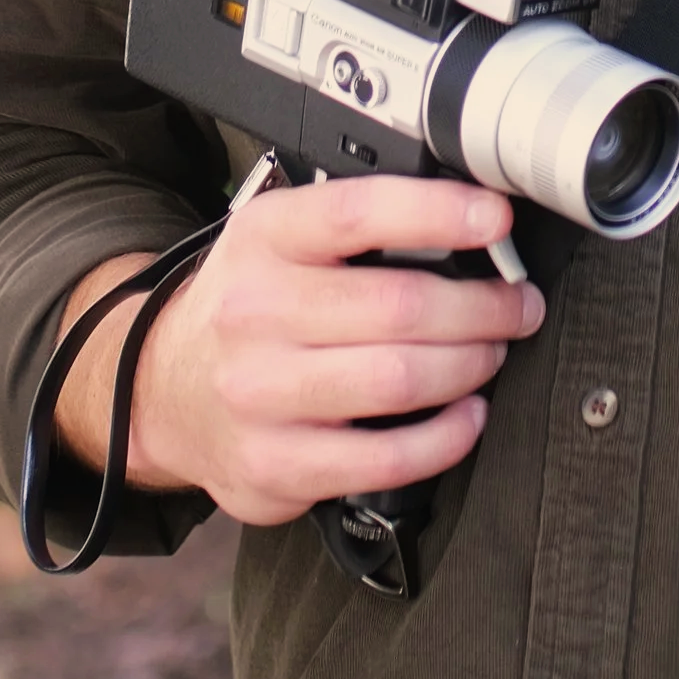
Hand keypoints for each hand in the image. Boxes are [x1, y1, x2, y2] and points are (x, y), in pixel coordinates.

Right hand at [55, 176, 545, 527]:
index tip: (498, 218)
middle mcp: (254, 313)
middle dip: (483, 306)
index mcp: (263, 240)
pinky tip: (467, 418)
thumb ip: (356, 228)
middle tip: (518, 305)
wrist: (161, 390)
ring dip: (470, 366)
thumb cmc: (247, 307)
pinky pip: (384, 459)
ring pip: (399, 380)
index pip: (358, 212)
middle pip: (397, 306)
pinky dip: (445, 438)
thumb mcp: (279, 241)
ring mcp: (259, 395)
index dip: (440, 211)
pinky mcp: (273, 466)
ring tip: (492, 354)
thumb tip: (470, 222)